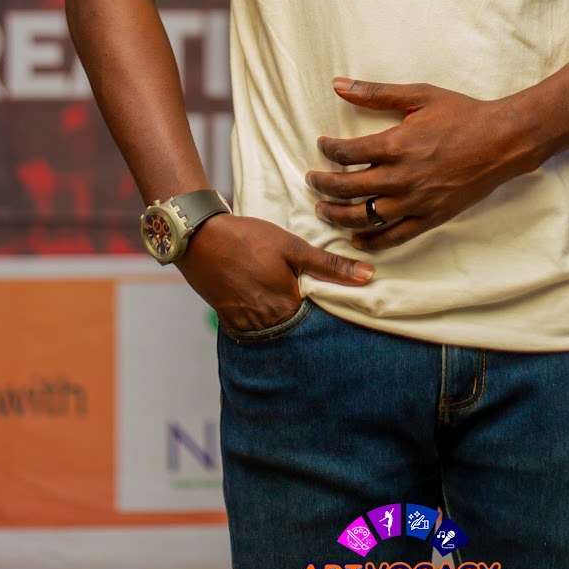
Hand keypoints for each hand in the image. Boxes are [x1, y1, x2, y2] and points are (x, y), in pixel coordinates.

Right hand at [178, 212, 374, 332]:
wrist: (199, 238)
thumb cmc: (249, 239)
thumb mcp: (292, 247)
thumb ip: (330, 265)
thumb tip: (368, 276)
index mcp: (288, 307)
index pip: (320, 320)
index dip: (329, 310)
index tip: (337, 301)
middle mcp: (268, 324)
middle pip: (298, 329)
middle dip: (308, 319)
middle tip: (310, 298)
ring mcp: (247, 326)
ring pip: (277, 331)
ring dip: (286, 320)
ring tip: (287, 299)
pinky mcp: (231, 322)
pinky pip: (256, 330)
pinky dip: (265, 319)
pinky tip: (266, 301)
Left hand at [306, 78, 534, 250]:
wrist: (501, 141)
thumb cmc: (462, 114)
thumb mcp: (419, 95)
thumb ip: (376, 93)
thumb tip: (339, 84)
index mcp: (396, 145)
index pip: (347, 153)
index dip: (328, 150)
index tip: (322, 146)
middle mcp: (402, 177)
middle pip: (347, 188)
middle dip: (322, 185)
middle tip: (312, 180)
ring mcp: (416, 201)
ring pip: (364, 217)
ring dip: (337, 215)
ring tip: (323, 209)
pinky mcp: (430, 217)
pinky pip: (394, 236)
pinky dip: (370, 240)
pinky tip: (355, 237)